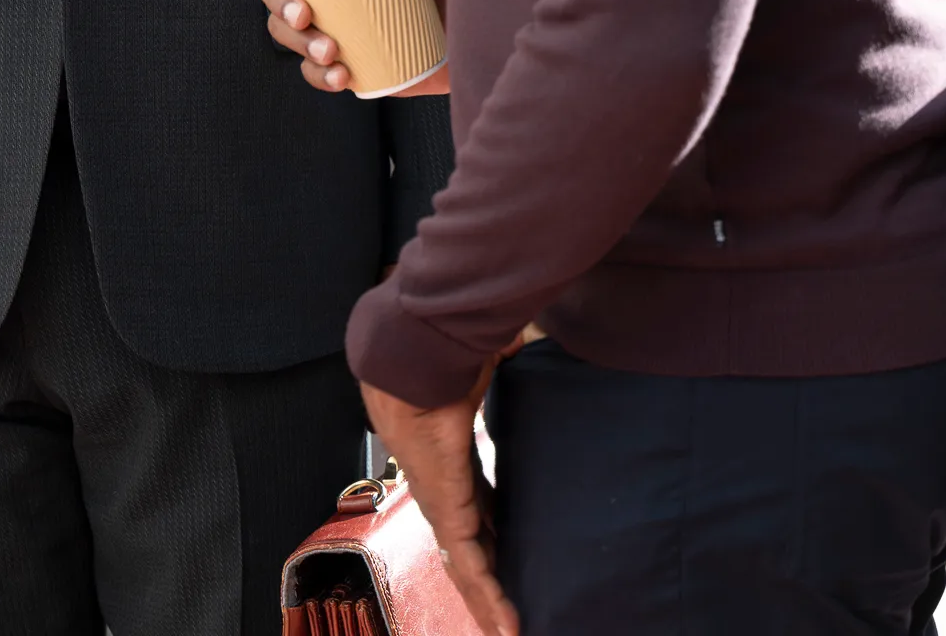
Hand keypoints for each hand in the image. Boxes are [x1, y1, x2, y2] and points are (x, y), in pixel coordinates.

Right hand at [249, 0, 450, 95]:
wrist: (485, 34)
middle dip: (279, 3)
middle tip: (304, 15)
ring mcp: (338, 27)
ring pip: (288, 33)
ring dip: (297, 44)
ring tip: (330, 53)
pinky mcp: (353, 62)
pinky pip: (319, 73)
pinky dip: (320, 77)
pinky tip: (340, 77)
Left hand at [361, 374, 518, 635]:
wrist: (414, 351)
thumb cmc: (445, 352)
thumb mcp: (484, 366)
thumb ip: (507, 358)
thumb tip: (531, 337)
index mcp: (452, 459)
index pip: (478, 508)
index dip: (495, 535)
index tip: (514, 557)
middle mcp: (444, 486)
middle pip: (470, 544)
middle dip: (490, 580)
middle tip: (512, 614)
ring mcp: (441, 499)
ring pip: (467, 562)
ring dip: (488, 599)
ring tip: (510, 629)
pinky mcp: (446, 507)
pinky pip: (469, 561)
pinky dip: (488, 594)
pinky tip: (507, 622)